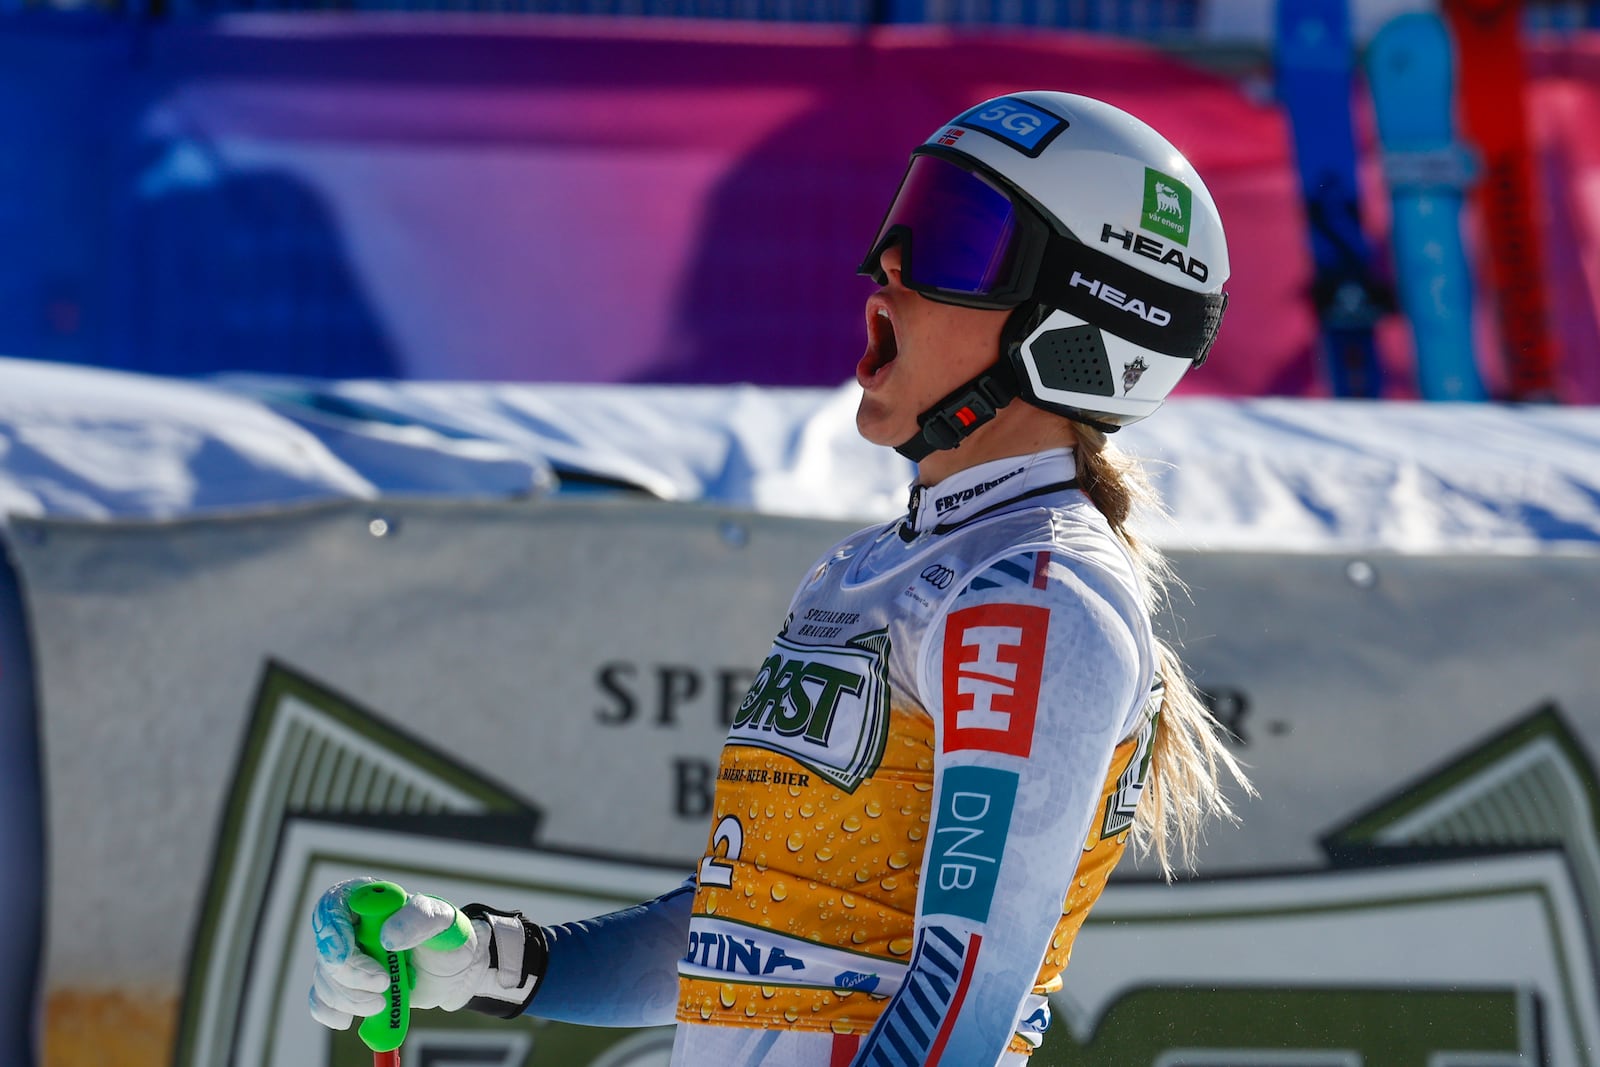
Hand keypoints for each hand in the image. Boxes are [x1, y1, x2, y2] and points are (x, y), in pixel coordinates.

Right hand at [309, 877, 547, 1028]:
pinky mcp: (346, 985)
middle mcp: (351, 926)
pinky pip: (322, 1000)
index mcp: (372, 900)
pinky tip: (349, 1020)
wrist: (455, 972)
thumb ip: (420, 920)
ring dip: (349, 997)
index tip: (344, 956)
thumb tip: (387, 936)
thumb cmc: (449, 938)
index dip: (332, 932)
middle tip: (383, 986)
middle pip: (326, 949)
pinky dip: (332, 1012)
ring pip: (326, 978)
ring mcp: (346, 957)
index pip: (333, 906)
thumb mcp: (446, 922)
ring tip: (383, 1003)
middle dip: (349, 975)